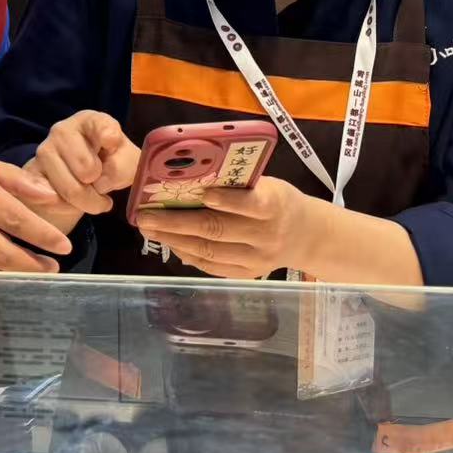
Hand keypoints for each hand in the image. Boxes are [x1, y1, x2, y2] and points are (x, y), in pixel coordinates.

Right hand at [0, 146, 69, 273]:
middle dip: (33, 264)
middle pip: (1, 251)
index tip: (64, 245)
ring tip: (34, 274)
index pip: (14, 217)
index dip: (42, 234)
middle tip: (54, 267)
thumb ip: (17, 180)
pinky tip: (5, 277)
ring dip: (13, 276)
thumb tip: (52, 195)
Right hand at [31, 111, 139, 217]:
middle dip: (100, 185)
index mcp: (90, 121)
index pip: (100, 125)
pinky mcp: (31, 173)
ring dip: (88, 202)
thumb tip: (100, 182)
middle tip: (100, 182)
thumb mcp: (127, 164)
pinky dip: (68, 207)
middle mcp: (62, 130)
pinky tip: (70, 200)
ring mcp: (44, 151)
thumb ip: (123, 168)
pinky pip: (53, 200)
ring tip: (92, 196)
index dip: (108, 135)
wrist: (77, 179)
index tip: (112, 143)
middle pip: (88, 168)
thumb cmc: (108, 163)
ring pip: (72, 190)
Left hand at [134, 178, 322, 279]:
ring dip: (175, 241)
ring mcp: (258, 259)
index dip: (227, 200)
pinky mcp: (250, 274)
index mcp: (273, 205)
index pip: (250, 204)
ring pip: (211, 252)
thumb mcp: (266, 184)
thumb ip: (236, 183)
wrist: (307, 235)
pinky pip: (214, 267)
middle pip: (218, 230)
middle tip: (145, 218)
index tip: (203, 194)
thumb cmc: (276, 199)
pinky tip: (171, 244)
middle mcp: (266, 235)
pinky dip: (190, 256)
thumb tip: (189, 178)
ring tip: (150, 230)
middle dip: (176, 224)